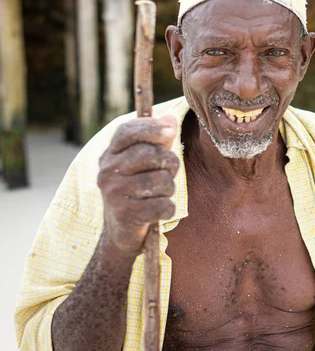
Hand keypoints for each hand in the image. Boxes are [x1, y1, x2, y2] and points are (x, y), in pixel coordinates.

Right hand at [97, 115, 179, 256]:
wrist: (121, 232)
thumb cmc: (139, 190)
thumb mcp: (145, 163)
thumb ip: (158, 140)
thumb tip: (170, 118)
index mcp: (110, 154)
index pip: (127, 131)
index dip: (151, 127)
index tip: (171, 130)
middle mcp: (107, 171)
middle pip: (151, 154)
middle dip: (170, 163)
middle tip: (169, 172)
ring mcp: (113, 193)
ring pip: (161, 180)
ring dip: (169, 189)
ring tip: (160, 194)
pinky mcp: (124, 215)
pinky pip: (163, 206)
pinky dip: (167, 209)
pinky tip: (158, 211)